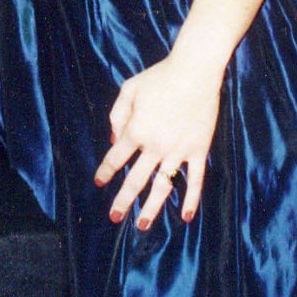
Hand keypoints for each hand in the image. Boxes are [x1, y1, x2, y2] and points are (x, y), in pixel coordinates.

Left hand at [93, 51, 222, 231]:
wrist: (194, 71)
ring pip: (163, 186)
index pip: (116, 158)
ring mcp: (178, 151)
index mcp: (136, 130)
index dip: (106, 171)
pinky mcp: (198, 150)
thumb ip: (117, 115)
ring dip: (152, 208)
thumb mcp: (129, 90)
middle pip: (136, 179)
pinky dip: (191, 199)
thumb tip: (115, 140)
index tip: (99, 182)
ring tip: (142, 225)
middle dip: (123, 200)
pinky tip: (185, 216)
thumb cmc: (159, 77)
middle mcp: (155, 146)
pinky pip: (195, 180)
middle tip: (114, 217)